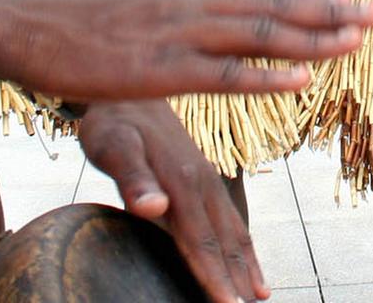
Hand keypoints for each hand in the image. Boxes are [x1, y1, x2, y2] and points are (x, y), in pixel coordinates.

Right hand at [0, 0, 372, 100]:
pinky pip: (222, 75)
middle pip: (272, 7)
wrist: (23, 26)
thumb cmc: (75, 3)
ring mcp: (177, 35)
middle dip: (328, 13)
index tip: (354, 1)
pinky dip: (264, 76)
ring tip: (357, 39)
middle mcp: (191, 2)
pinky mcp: (158, 70)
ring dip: (312, 39)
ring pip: (258, 36)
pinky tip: (302, 79)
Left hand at [77, 100, 267, 301]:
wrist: (129, 90)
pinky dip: (244, 246)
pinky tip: (250, 265)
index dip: (216, 277)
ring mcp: (208, 181)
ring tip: (260, 296)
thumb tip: (154, 208)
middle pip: (226, 241)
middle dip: (239, 280)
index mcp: (183, 181)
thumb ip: (133, 179)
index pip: (202, 241)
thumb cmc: (113, 123)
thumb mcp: (114, 146)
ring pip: (234, 231)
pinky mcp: (205, 179)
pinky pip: (231, 219)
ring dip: (248, 266)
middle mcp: (203, 184)